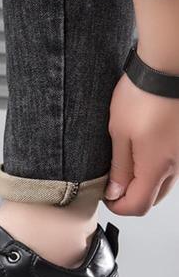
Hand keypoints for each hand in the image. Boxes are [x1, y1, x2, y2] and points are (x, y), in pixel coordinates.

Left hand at [104, 73, 178, 215]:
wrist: (167, 69)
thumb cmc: (141, 97)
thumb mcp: (119, 134)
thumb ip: (119, 167)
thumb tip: (116, 193)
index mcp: (156, 167)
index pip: (138, 206)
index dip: (118, 207)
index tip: (104, 196)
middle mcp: (175, 165)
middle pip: (153, 199)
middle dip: (130, 197)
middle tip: (111, 182)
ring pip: (163, 184)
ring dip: (143, 183)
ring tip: (123, 166)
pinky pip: (171, 167)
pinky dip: (154, 170)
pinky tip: (139, 153)